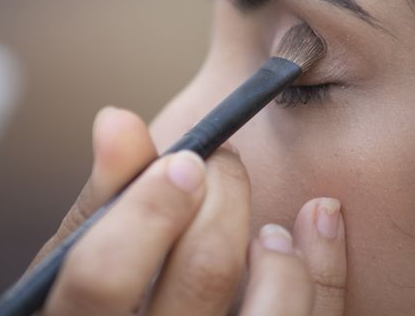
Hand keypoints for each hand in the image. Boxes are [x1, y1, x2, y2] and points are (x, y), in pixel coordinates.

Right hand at [32, 107, 346, 314]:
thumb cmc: (117, 296)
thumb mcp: (89, 254)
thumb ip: (107, 193)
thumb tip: (117, 118)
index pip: (102, 280)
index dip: (146, 212)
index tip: (182, 162)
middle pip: (203, 276)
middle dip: (224, 199)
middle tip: (222, 164)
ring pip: (269, 313)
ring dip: (278, 246)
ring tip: (267, 224)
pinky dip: (325, 266)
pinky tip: (320, 219)